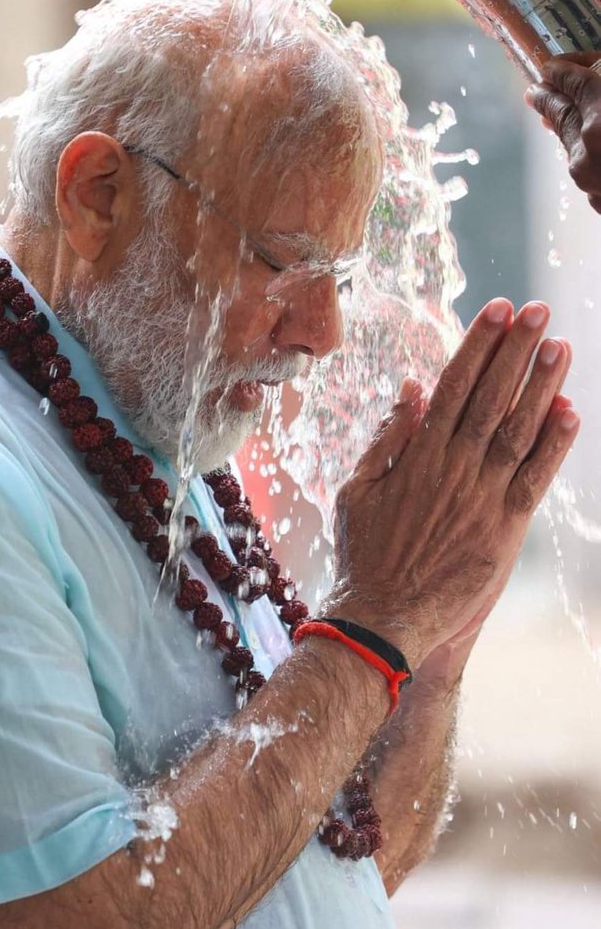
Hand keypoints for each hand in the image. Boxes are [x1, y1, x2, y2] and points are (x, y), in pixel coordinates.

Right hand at [328, 300, 578, 668]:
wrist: (383, 618)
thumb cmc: (364, 553)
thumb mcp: (358, 488)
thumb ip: (388, 437)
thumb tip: (412, 388)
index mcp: (417, 454)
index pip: (453, 385)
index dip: (478, 345)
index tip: (499, 311)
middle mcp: (453, 468)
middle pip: (490, 397)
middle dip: (516, 350)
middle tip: (538, 310)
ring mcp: (481, 498)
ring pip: (518, 430)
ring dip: (541, 385)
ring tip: (560, 345)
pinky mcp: (504, 530)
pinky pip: (534, 479)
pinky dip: (553, 445)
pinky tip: (570, 411)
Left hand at [525, 52, 600, 213]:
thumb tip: (588, 72)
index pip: (576, 83)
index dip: (564, 71)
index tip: (552, 66)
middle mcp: (593, 148)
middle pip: (563, 115)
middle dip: (548, 98)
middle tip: (535, 89)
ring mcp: (594, 180)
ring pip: (572, 145)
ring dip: (562, 127)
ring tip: (551, 115)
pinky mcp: (598, 202)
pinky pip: (587, 170)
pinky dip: (585, 155)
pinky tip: (584, 150)